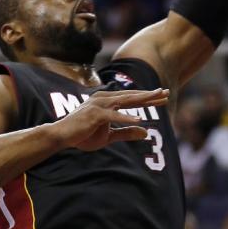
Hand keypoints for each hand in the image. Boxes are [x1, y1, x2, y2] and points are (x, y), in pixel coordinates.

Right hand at [50, 88, 169, 153]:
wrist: (62, 136)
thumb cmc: (83, 135)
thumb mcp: (109, 136)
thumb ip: (126, 132)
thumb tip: (146, 132)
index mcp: (107, 101)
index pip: (131, 98)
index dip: (147, 98)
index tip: (162, 97)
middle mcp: (104, 98)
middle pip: (131, 96)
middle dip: (149, 95)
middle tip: (165, 92)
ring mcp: (99, 105)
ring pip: (125, 101)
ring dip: (141, 100)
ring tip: (156, 98)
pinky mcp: (94, 115)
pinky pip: (113, 116)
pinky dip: (126, 118)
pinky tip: (139, 120)